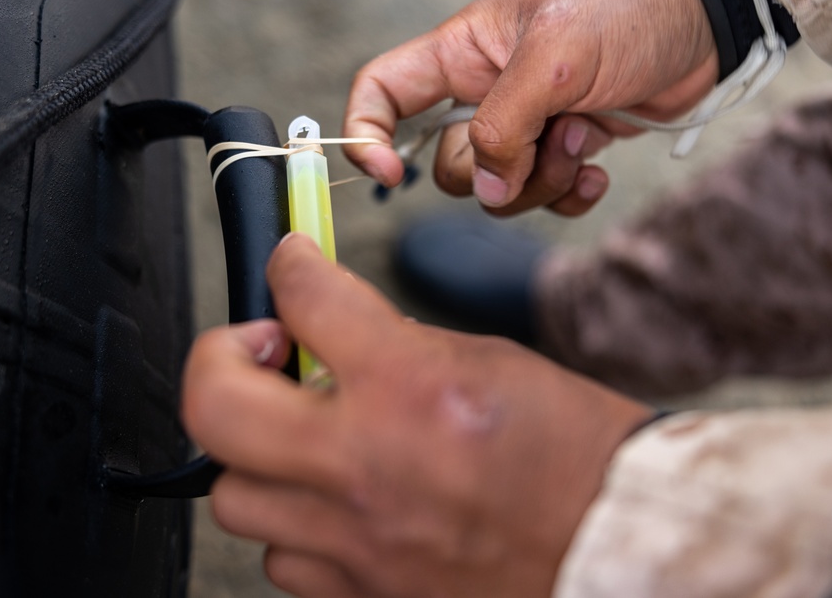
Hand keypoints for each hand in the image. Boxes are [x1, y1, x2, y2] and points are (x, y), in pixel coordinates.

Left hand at [182, 234, 651, 597]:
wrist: (617, 548)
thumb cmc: (574, 456)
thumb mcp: (487, 361)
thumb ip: (393, 344)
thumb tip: (327, 331)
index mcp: (411, 389)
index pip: (303, 299)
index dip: (290, 267)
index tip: (291, 267)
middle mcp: (369, 467)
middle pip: (215, 405)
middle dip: (217, 358)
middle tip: (254, 349)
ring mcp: (356, 543)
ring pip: (234, 496)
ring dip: (259, 454)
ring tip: (300, 439)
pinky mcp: (360, 597)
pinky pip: (281, 559)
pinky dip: (296, 524)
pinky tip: (334, 504)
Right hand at [343, 0, 717, 214]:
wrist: (703, 24)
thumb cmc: (624, 11)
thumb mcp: (554, 58)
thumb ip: (504, 125)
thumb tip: (486, 185)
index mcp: (462, 54)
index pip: (382, 90)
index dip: (367, 132)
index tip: (389, 173)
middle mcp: (484, 93)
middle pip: (446, 164)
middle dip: (494, 170)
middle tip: (547, 139)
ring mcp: (525, 125)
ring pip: (497, 189)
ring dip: (541, 180)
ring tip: (583, 139)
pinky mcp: (562, 149)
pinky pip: (543, 198)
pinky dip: (569, 195)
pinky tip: (599, 169)